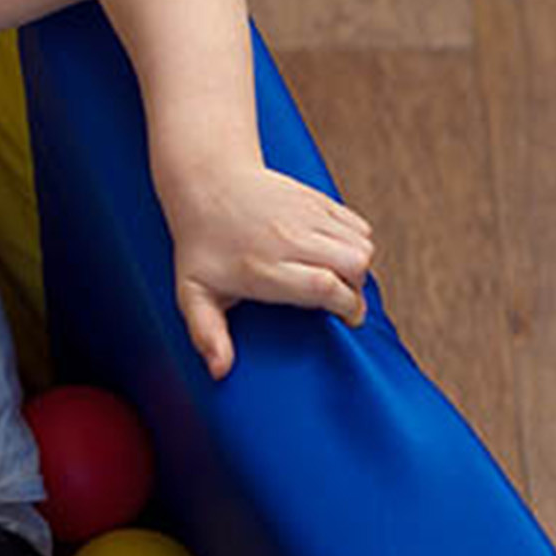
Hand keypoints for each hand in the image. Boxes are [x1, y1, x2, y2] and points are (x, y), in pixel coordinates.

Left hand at [162, 163, 375, 379]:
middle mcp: (288, 238)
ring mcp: (305, 214)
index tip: (346, 320)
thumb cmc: (201, 247)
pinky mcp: (317, 199)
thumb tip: (220, 372)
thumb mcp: (193, 294)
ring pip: (362, 245)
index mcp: (262, 267)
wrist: (207, 184)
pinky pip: (358, 225)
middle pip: (353, 265)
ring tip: (338, 278)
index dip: (346, 307)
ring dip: (358, 267)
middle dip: (357, 290)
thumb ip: (207, 333)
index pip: (325, 288)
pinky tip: (336, 254)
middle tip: (342, 301)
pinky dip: (357, 242)